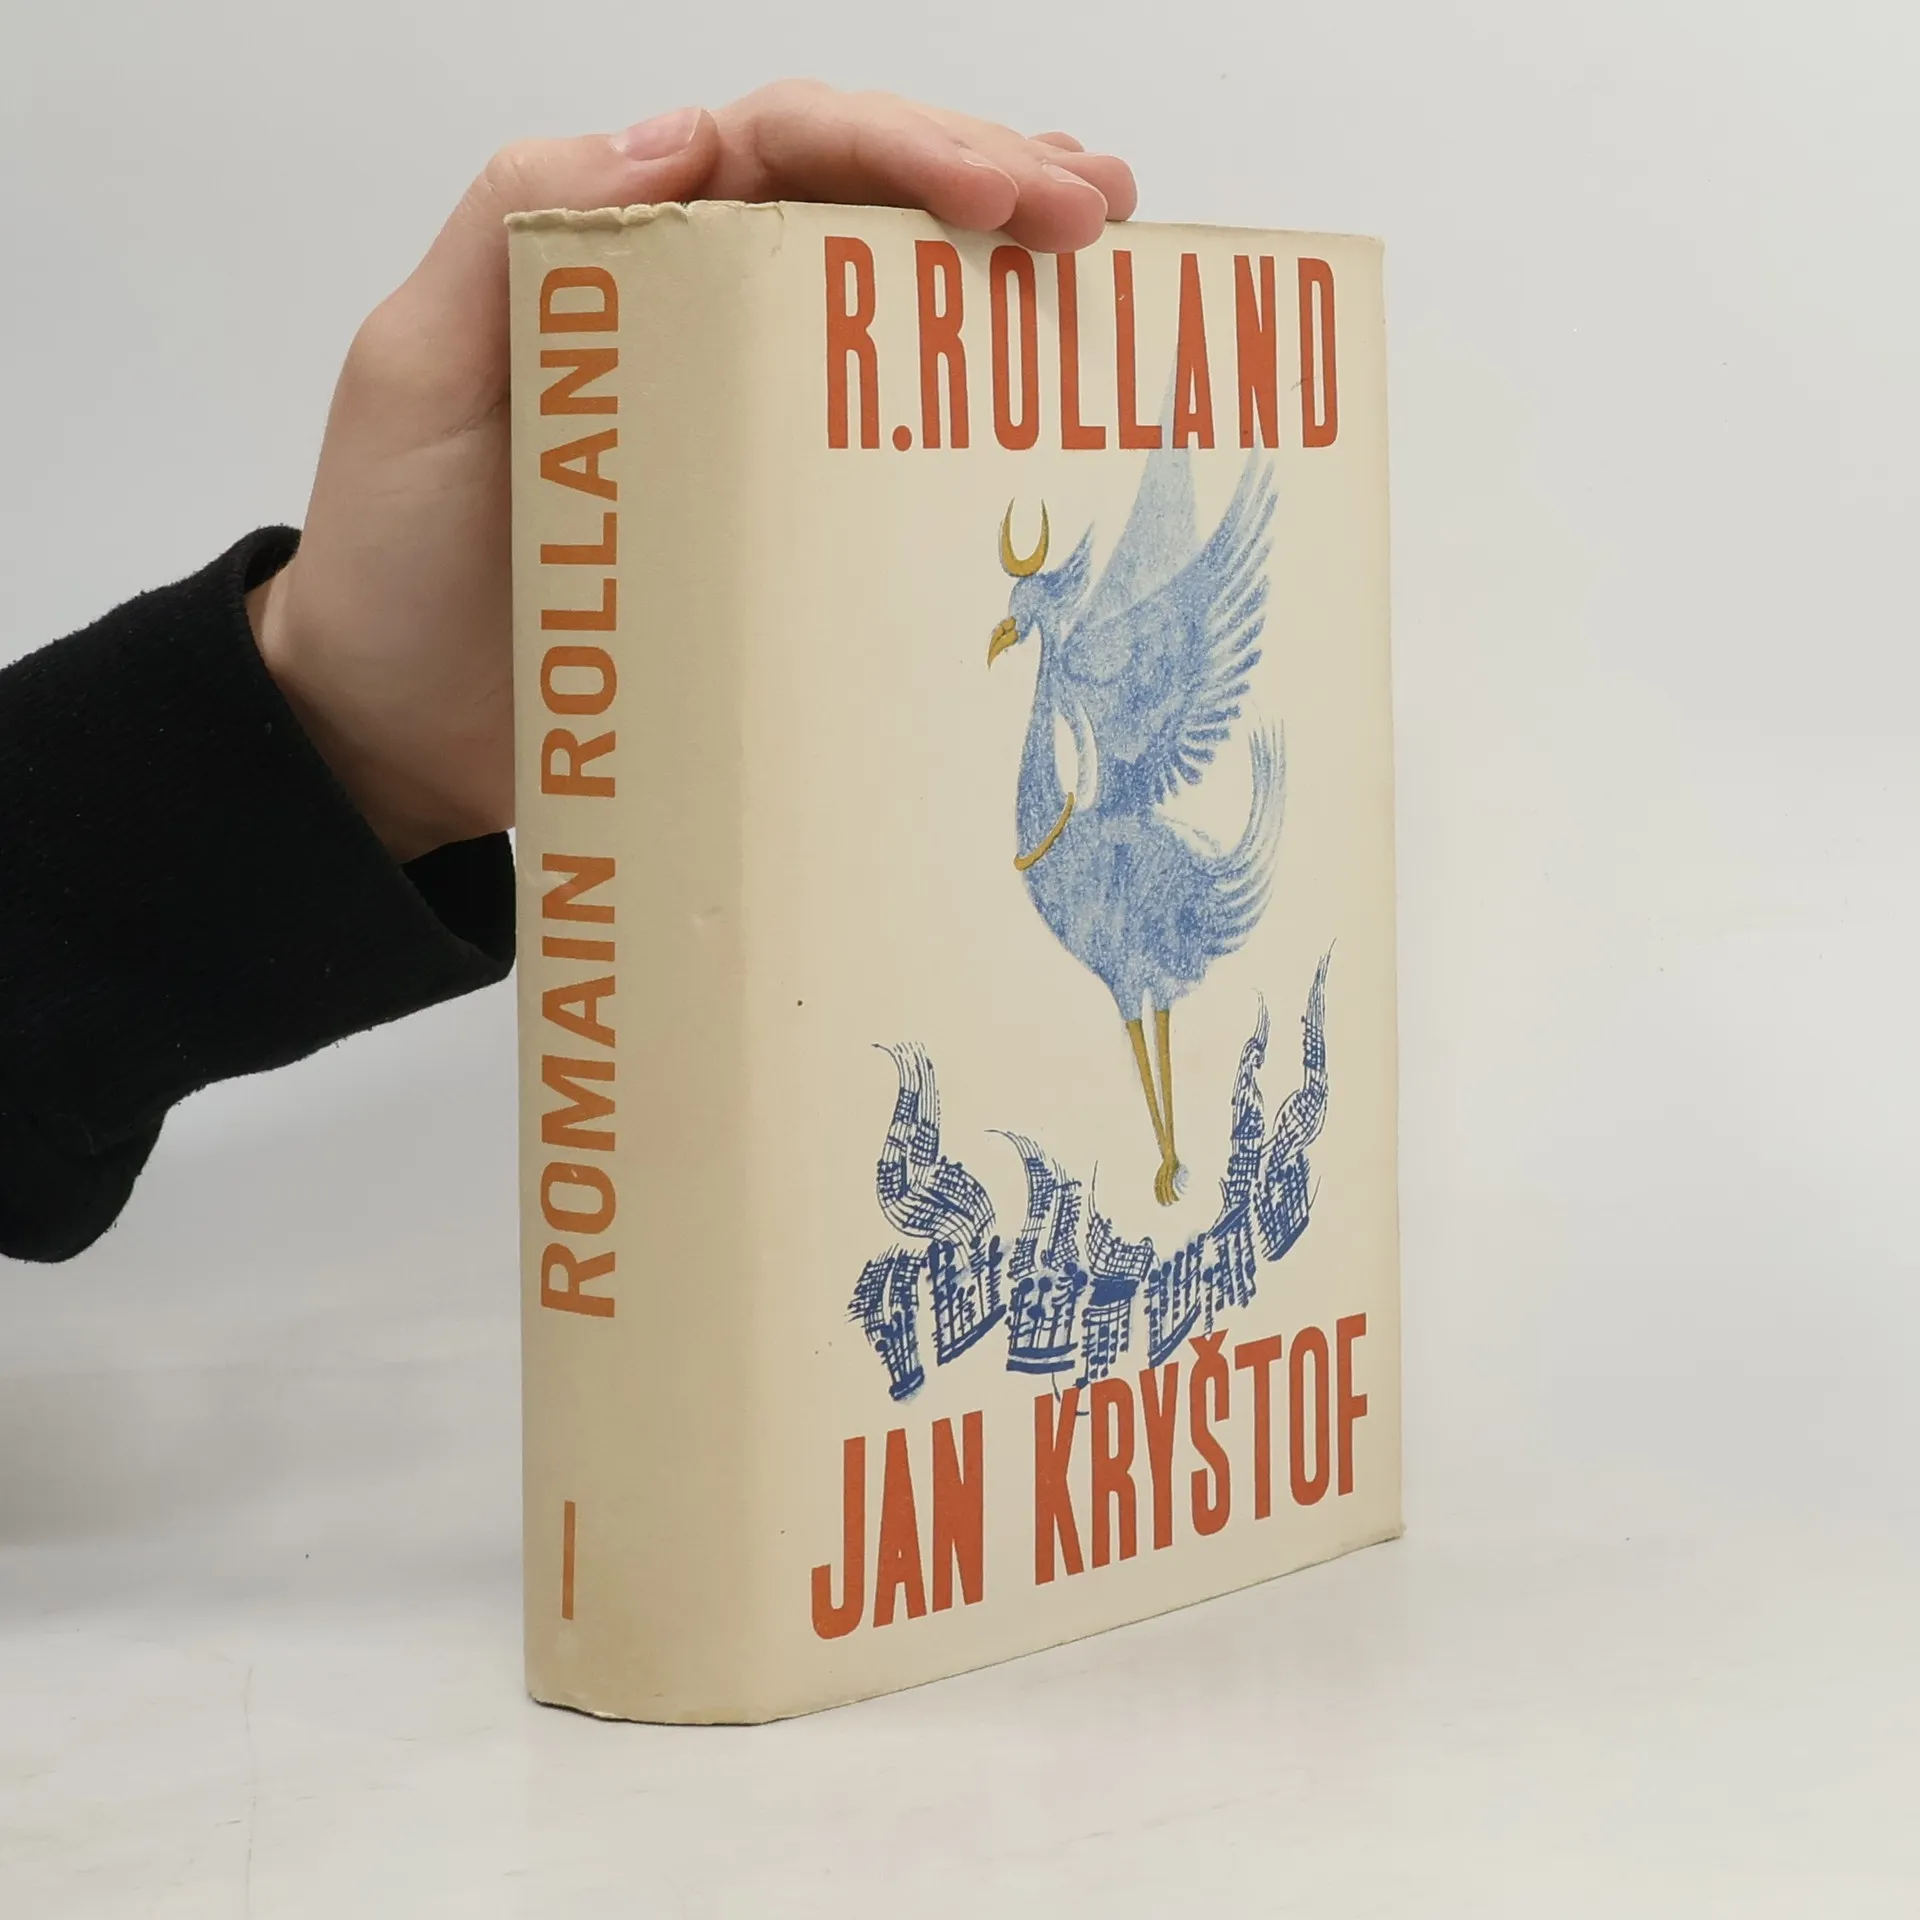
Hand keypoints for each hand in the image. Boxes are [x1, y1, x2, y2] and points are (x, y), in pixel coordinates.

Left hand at [248, 81, 1137, 860]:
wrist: (395, 730)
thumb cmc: (392, 559)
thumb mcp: (417, 368)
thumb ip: (515, 222)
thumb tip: (681, 137)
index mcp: (624, 251)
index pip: (784, 150)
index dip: (903, 145)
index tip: (1006, 196)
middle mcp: (699, 314)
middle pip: (861, 203)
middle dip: (989, 179)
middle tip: (1095, 213)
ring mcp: (744, 418)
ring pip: (886, 302)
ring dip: (1001, 263)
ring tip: (1111, 250)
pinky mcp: (775, 524)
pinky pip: (876, 444)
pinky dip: (961, 406)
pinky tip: (1036, 391)